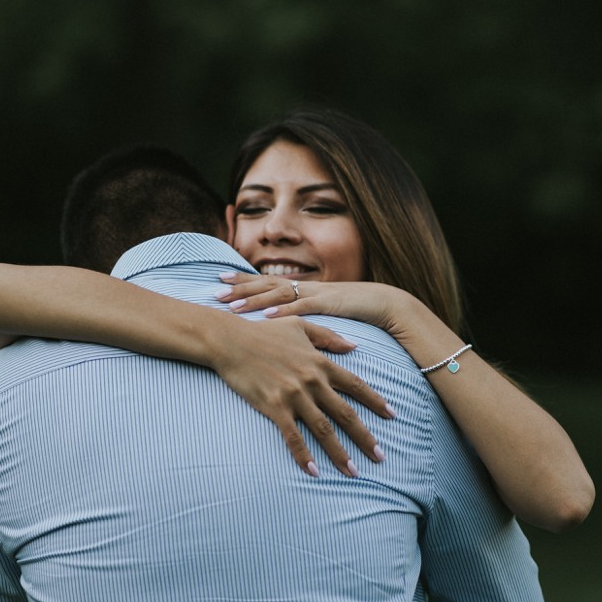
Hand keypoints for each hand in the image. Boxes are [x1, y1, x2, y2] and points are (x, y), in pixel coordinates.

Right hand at [207, 313, 393, 476]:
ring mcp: (293, 395)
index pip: (355, 385)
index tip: (392, 416)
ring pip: (323, 429)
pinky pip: (293, 437)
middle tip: (380, 457)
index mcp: (320, 362)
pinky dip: (304, 456)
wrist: (230, 340)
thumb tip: (354, 346)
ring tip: (353, 471)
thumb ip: (329, 337)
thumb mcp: (300, 326)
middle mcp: (312, 381)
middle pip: (345, 413)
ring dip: (339, 453)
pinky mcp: (274, 407)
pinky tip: (313, 472)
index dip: (375, 401)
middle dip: (365, 437)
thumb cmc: (263, 332)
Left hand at [216, 272, 399, 331]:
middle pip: (267, 283)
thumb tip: (282, 322)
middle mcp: (306, 286)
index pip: (267, 280)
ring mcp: (316, 293)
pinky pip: (302, 308)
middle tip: (215, 290)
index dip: (243, 280)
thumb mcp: (325, 310)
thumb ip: (304, 313)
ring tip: (232, 306)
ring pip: (279, 294)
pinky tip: (267, 316)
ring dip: (255, 300)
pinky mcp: (329, 304)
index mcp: (303, 287)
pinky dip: (284, 312)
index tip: (220, 279)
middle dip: (240, 287)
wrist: (386, 304)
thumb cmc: (356, 309)